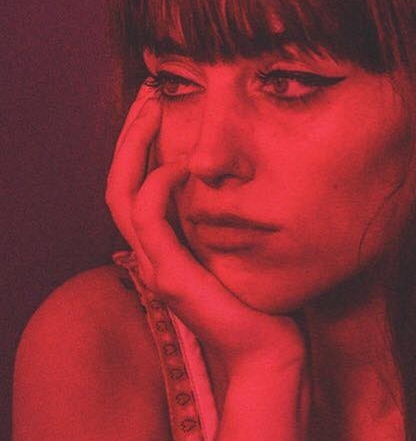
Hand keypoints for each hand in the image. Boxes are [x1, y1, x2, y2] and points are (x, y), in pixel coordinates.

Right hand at [105, 84, 306, 376]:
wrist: (271, 350)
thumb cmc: (262, 300)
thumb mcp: (239, 251)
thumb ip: (225, 222)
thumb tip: (237, 187)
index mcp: (166, 248)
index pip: (135, 187)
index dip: (140, 145)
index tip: (159, 105)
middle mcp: (153, 255)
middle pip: (119, 183)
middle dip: (132, 133)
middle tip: (148, 90)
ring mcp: (157, 267)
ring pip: (123, 194)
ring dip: (135, 146)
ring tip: (155, 107)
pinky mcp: (173, 278)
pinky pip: (149, 221)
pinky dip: (157, 186)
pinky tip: (180, 162)